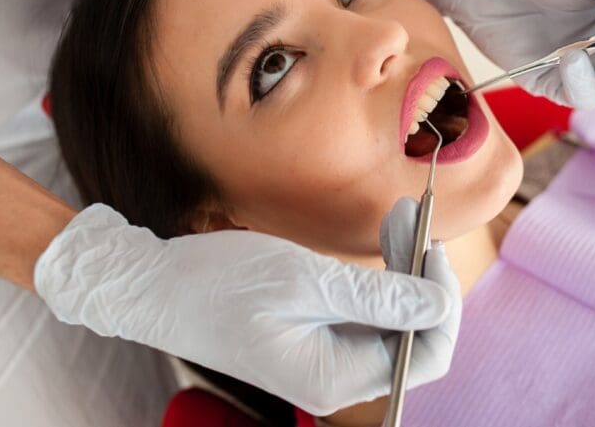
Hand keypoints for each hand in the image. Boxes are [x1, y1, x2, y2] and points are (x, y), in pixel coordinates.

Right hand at [34, 202, 460, 415]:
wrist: (152, 287)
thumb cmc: (217, 283)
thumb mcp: (304, 280)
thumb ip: (378, 295)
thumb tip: (441, 302)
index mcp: (334, 377)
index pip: (426, 354)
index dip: (441, 300)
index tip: (431, 244)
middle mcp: (335, 379)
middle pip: (414, 336)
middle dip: (422, 275)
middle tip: (410, 214)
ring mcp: (325, 360)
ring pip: (394, 320)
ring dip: (403, 269)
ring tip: (397, 216)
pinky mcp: (315, 339)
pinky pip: (367, 313)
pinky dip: (378, 276)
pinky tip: (380, 237)